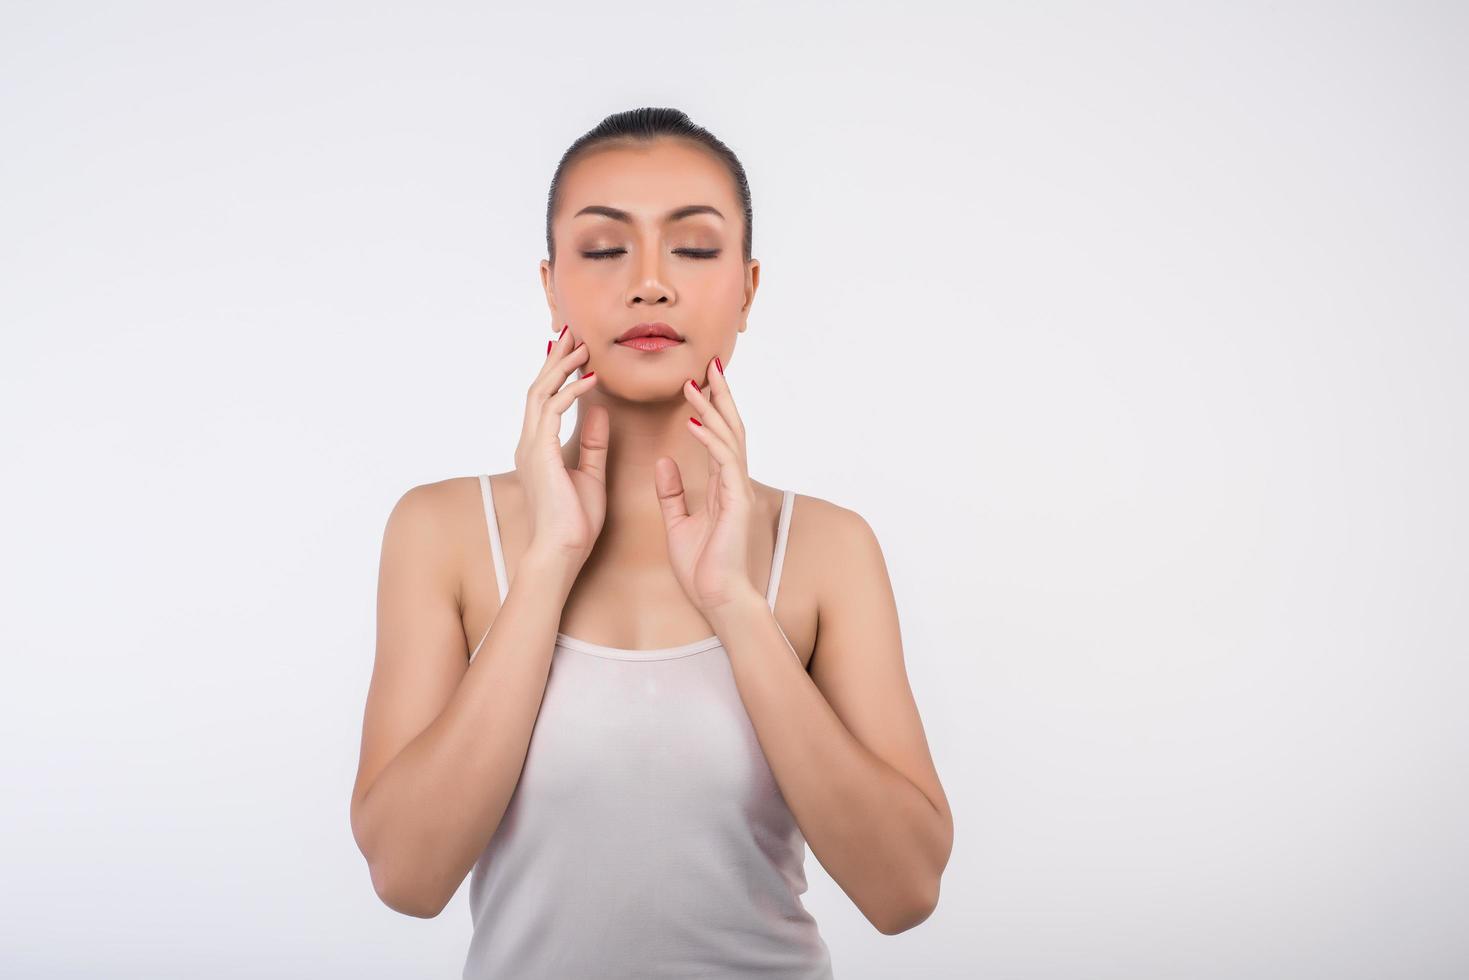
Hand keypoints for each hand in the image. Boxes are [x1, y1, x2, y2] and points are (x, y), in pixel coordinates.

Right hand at [513, 324, 607, 565]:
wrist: (561, 552)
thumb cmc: (575, 523)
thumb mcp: (591, 475)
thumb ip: (593, 443)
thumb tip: (599, 412)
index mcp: (538, 449)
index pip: (545, 400)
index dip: (558, 372)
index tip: (575, 350)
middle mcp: (529, 443)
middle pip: (538, 387)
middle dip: (556, 358)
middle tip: (572, 332)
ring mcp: (531, 447)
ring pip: (541, 393)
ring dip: (562, 367)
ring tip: (582, 346)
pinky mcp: (540, 453)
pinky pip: (553, 410)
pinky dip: (571, 391)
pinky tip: (591, 379)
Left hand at [654, 356, 760, 612]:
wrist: (720, 600)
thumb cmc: (704, 569)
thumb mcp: (679, 524)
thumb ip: (673, 493)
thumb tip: (664, 462)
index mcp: (723, 486)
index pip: (717, 438)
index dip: (709, 409)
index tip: (697, 383)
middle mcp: (735, 482)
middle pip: (729, 428)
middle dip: (720, 395)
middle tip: (709, 364)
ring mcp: (739, 490)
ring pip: (729, 437)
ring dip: (713, 408)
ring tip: (696, 383)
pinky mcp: (737, 501)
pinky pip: (725, 461)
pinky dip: (710, 439)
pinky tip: (695, 422)